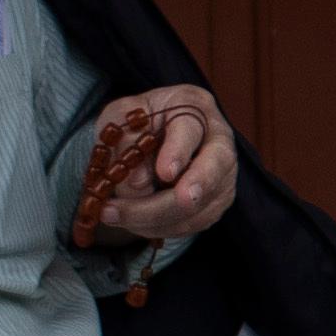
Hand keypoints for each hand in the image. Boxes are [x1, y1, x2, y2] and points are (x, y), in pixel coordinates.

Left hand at [72, 82, 240, 251]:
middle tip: (152, 212)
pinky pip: (191, 224)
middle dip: (186, 194)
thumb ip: (126, 143)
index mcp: (193, 107)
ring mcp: (223, 175)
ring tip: (112, 214)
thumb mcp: (120, 118)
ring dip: (154, 217)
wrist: (152, 135)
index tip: (163, 173)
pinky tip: (132, 222)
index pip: (191, 129)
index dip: (179, 152)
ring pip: (200, 205)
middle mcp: (218, 140)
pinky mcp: (215, 203)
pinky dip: (159, 228)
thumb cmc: (137, 121)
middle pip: (213, 169)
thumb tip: (139, 183)